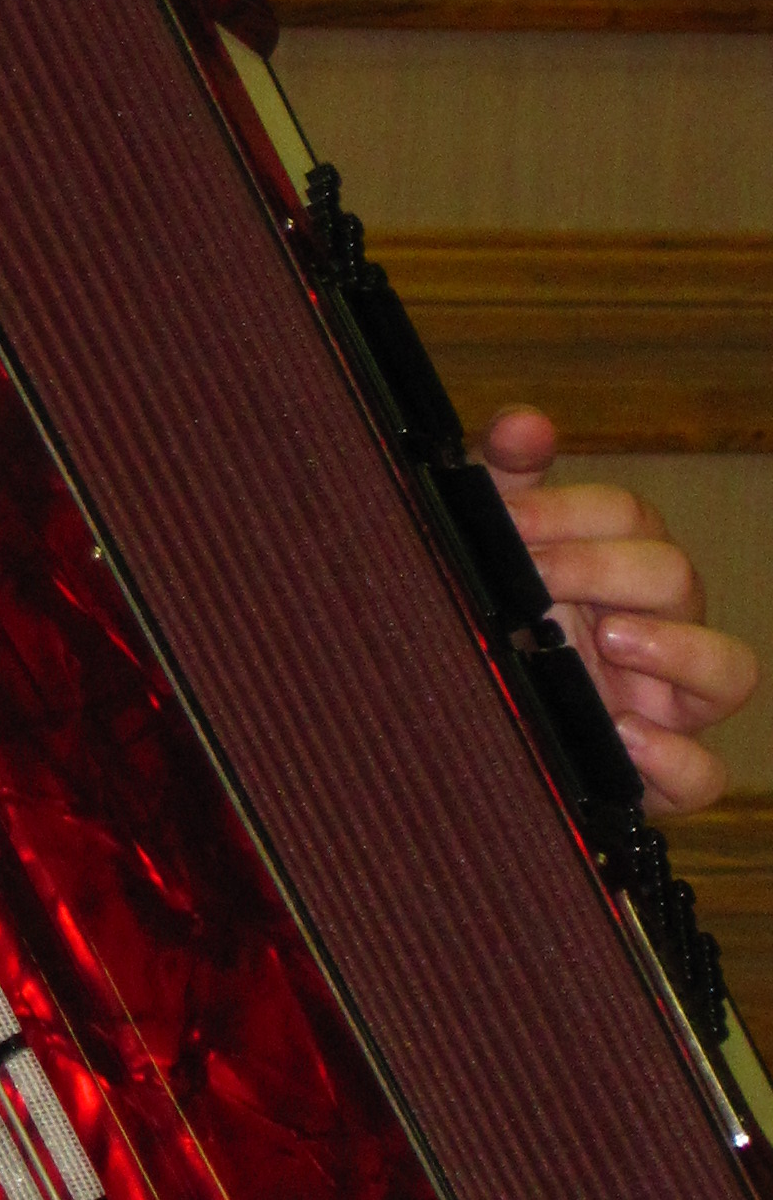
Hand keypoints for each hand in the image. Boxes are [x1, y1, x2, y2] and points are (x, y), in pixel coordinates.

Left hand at [480, 406, 756, 816]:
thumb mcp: (492, 553)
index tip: (510, 522)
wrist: (470, 736)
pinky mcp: (659, 777)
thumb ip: (506, 482)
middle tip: (541, 577)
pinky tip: (625, 736)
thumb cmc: (500, 627)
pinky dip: (675, 758)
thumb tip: (525, 423)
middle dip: (607, 567)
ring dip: (678, 648)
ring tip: (611, 638)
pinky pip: (703, 774)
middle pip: (676, 576)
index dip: (572, 511)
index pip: (629, 517)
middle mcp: (656, 630)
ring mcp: (666, 705)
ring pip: (729, 670)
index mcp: (617, 568)